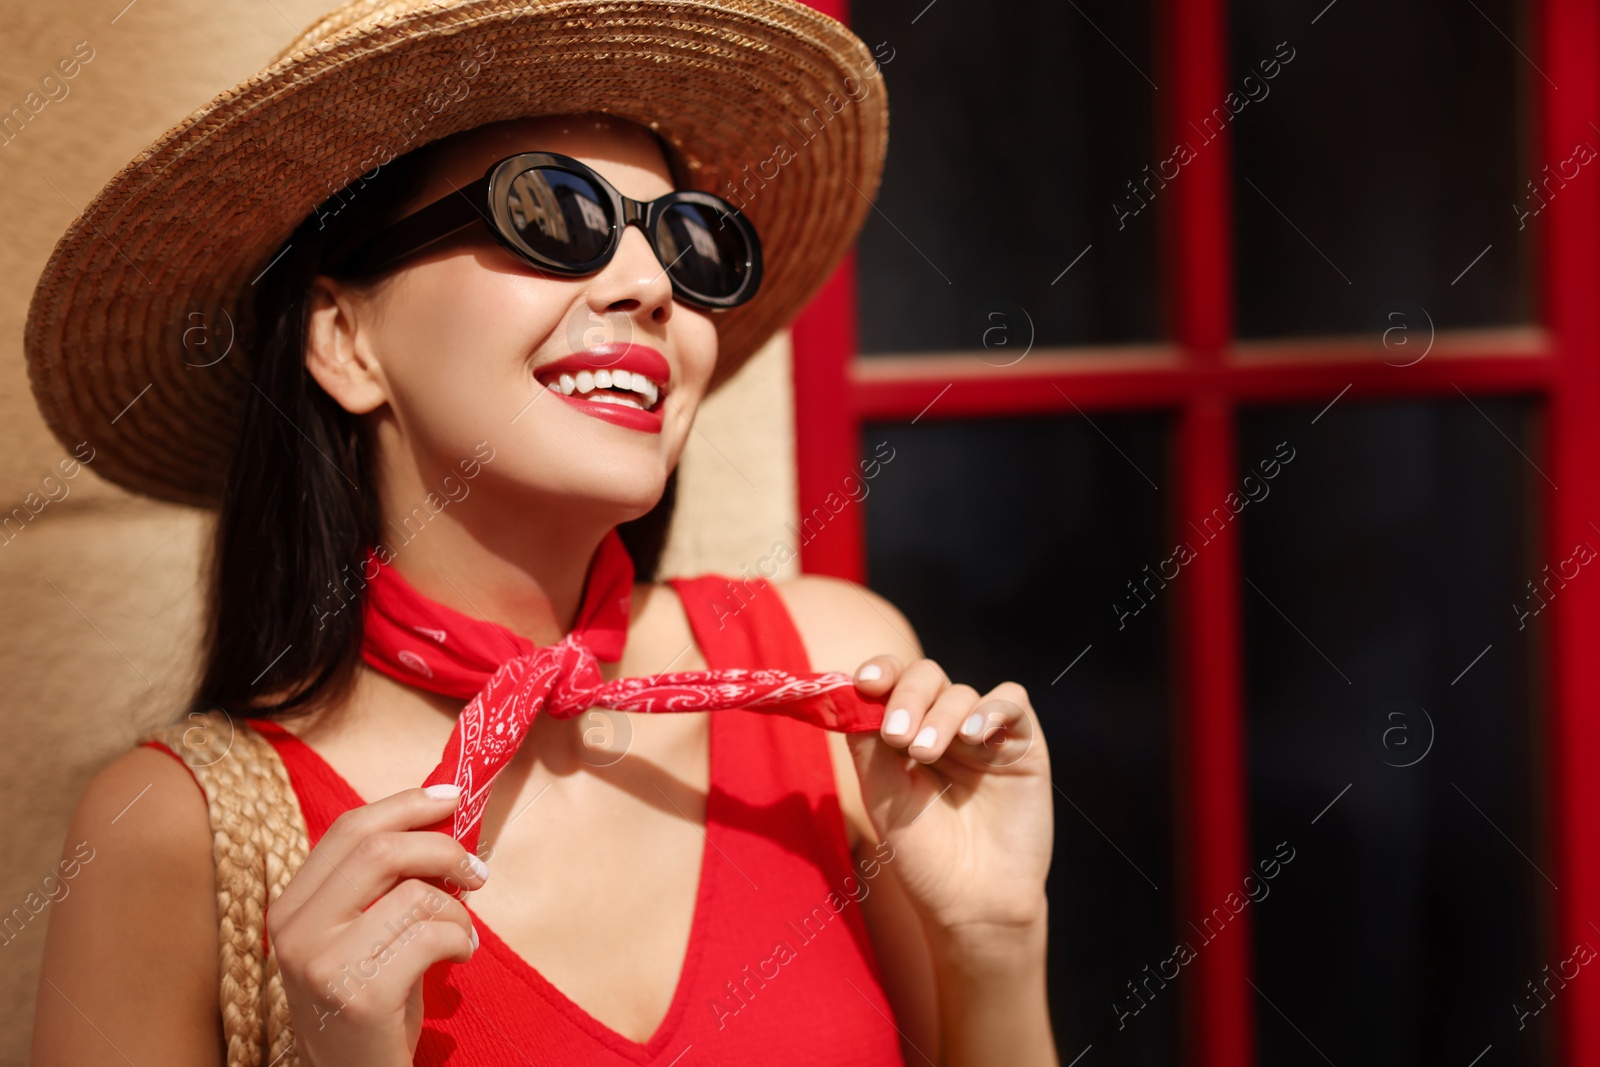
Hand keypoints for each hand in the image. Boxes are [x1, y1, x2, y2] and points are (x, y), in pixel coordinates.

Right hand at [268, 785, 487, 1065]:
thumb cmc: (370, 998)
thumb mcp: (361, 931)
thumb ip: (381, 880)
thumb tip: (440, 816)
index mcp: (293, 905)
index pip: (349, 828)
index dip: (406, 804)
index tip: (452, 798)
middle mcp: (296, 930)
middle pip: (379, 848)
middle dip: (442, 848)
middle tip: (476, 870)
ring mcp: (321, 963)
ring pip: (413, 893)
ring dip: (456, 910)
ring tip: (461, 934)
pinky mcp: (359, 995)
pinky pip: (431, 936)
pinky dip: (461, 940)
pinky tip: (460, 958)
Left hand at [846, 657, 1052, 953]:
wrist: (973, 904)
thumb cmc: (924, 856)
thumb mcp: (884, 796)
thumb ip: (867, 743)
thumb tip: (850, 691)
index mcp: (905, 736)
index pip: (892, 684)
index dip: (880, 672)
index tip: (864, 682)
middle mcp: (943, 728)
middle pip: (926, 678)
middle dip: (907, 696)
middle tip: (897, 736)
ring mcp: (984, 736)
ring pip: (962, 693)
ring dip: (941, 715)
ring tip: (926, 753)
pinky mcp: (1022, 747)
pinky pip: (1012, 702)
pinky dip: (992, 709)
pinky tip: (973, 736)